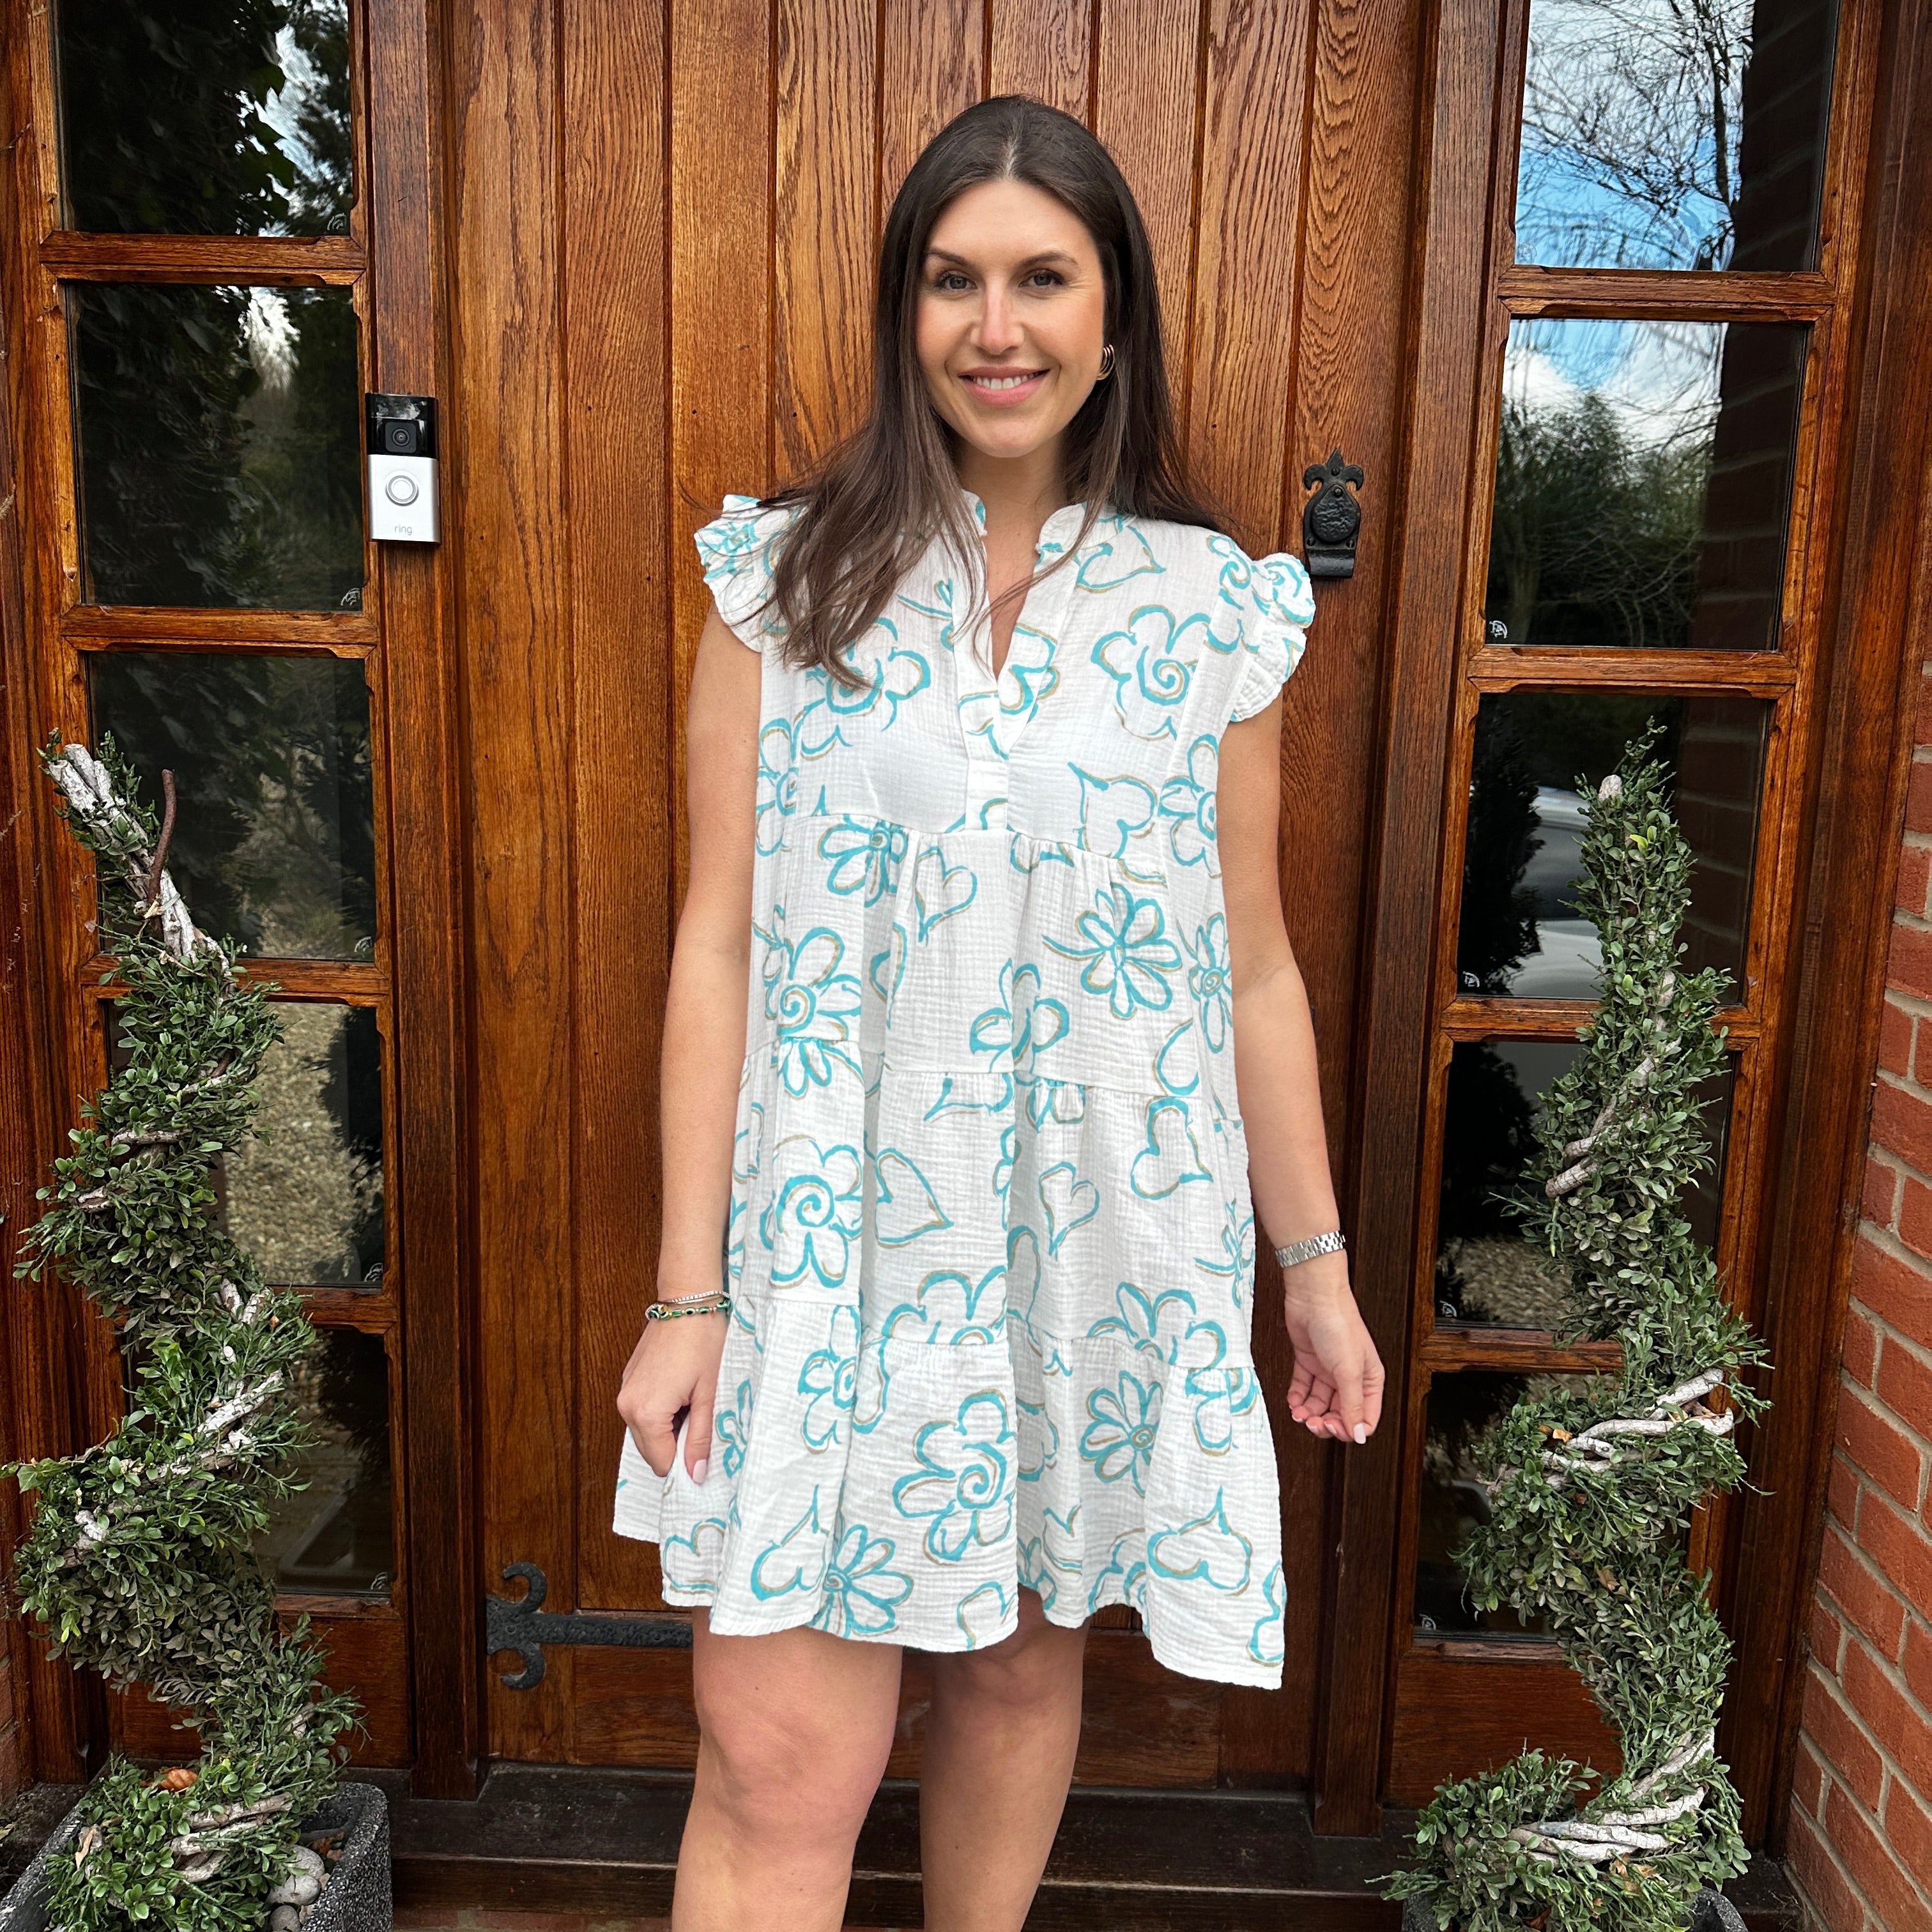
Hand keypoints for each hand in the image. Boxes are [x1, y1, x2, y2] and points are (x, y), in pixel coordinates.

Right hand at [616, 1292, 727, 1481]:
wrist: (687, 1300)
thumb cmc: (702, 1341)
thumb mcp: (708, 1394)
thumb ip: (700, 1438)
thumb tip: (696, 1475)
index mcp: (645, 1412)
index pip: (661, 1463)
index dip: (684, 1465)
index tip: (704, 1455)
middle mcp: (626, 1405)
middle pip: (650, 1451)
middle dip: (675, 1446)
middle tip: (702, 1421)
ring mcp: (624, 1391)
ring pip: (646, 1432)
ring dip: (669, 1429)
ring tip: (693, 1402)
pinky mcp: (628, 1381)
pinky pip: (642, 1412)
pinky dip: (661, 1413)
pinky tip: (682, 1392)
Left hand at [1282, 1253, 1384, 1443]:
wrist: (1314, 1296)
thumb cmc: (1339, 1324)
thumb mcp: (1349, 1370)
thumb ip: (1352, 1405)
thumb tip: (1358, 1435)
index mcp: (1369, 1380)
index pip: (1364, 1417)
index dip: (1350, 1429)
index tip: (1333, 1427)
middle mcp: (1350, 1377)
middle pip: (1340, 1414)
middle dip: (1326, 1423)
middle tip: (1314, 1424)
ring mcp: (1328, 1370)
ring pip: (1320, 1404)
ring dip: (1309, 1413)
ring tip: (1299, 1415)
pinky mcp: (1308, 1362)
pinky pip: (1303, 1388)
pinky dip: (1297, 1398)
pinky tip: (1293, 1403)